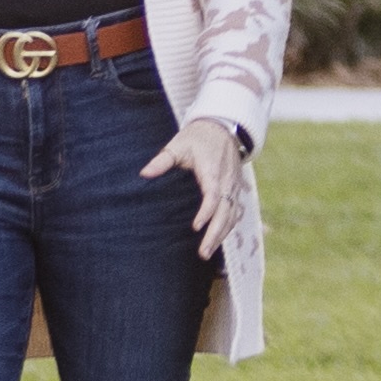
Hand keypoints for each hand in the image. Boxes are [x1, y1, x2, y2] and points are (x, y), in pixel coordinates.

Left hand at [149, 115, 256, 263]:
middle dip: (215, 233)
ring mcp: (234, 186)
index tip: (195, 227)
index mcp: (212, 170)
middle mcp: (227, 180)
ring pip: (232, 214)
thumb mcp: (179, 144)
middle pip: (226, 211)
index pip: (213, 194)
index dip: (206, 212)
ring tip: (207, 253)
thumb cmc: (197, 137)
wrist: (223, 127)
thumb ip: (163, 160)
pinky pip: (235, 211)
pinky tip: (218, 240)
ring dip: (222, 234)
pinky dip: (228, 226)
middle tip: (202, 253)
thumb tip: (144, 173)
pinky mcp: (235, 189)